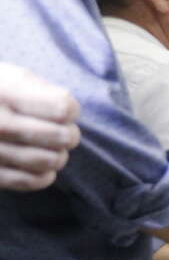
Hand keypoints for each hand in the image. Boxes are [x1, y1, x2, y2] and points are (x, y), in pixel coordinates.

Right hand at [0, 63, 79, 191]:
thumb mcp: (11, 78)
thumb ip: (43, 91)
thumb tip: (68, 113)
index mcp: (4, 93)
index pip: (63, 109)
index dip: (70, 110)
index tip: (63, 110)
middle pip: (62, 137)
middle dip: (69, 134)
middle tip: (63, 132)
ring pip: (51, 161)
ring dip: (59, 155)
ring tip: (52, 149)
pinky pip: (32, 181)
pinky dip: (45, 175)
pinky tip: (41, 166)